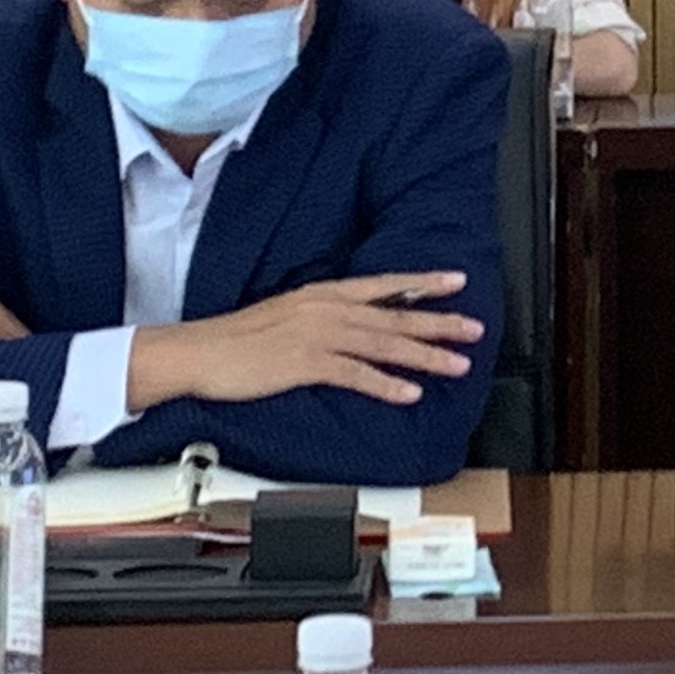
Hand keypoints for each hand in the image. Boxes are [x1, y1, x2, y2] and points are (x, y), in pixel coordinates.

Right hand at [133, 272, 478, 410]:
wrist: (198, 352)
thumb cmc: (238, 339)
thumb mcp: (288, 314)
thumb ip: (325, 316)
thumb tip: (357, 326)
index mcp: (323, 294)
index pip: (384, 285)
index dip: (423, 283)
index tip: (457, 280)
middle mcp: (326, 308)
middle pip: (394, 315)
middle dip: (439, 322)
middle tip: (475, 329)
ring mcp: (316, 334)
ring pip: (384, 344)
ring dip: (425, 355)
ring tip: (457, 364)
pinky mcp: (304, 362)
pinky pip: (356, 374)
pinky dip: (386, 384)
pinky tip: (410, 393)